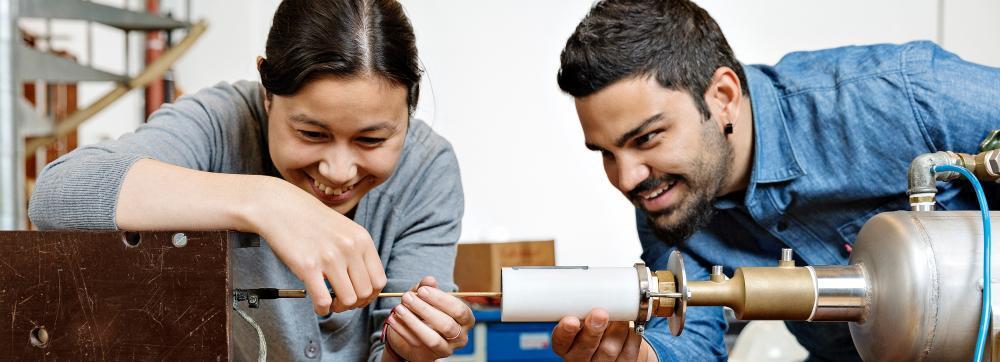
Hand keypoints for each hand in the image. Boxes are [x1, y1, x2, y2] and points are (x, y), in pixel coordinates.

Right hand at [247, 178, 386, 314]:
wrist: (279, 207)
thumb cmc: (310, 220)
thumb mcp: (344, 229)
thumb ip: (357, 252)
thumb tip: (365, 283)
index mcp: (362, 239)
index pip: (379, 280)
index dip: (370, 295)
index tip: (359, 297)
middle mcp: (350, 248)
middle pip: (365, 293)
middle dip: (355, 304)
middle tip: (341, 301)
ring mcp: (330, 258)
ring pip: (348, 300)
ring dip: (339, 307)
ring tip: (330, 302)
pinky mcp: (308, 266)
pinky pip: (323, 301)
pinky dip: (322, 309)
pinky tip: (317, 305)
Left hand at [383, 276, 474, 360]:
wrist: (415, 334)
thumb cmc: (425, 312)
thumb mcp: (425, 297)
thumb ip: (427, 288)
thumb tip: (429, 280)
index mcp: (466, 319)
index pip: (458, 310)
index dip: (440, 299)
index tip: (422, 290)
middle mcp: (460, 337)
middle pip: (446, 325)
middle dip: (424, 310)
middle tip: (407, 297)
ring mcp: (446, 349)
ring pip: (432, 339)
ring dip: (413, 322)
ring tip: (398, 309)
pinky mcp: (430, 357)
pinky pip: (416, 345)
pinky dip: (402, 331)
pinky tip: (392, 319)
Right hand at [551, 308, 644, 361]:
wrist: (615, 349)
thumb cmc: (593, 329)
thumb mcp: (581, 319)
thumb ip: (583, 308)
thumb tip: (592, 285)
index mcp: (566, 346)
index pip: (560, 341)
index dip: (565, 332)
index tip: (571, 320)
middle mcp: (581, 358)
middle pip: (585, 348)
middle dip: (594, 330)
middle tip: (600, 313)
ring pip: (609, 350)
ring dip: (617, 329)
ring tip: (620, 317)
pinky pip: (629, 352)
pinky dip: (632, 336)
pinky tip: (630, 327)